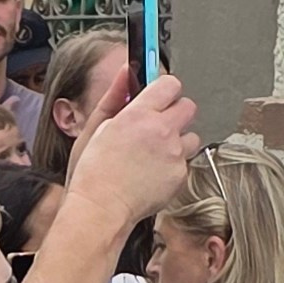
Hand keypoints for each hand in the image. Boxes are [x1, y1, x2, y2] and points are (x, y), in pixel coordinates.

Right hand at [65, 71, 198, 227]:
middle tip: (158, 126)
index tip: (158, 97)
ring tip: (154, 155)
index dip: (164, 90)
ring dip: (177, 141)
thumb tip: (126, 71)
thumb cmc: (92, 173)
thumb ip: (114, 96)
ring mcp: (174, 154)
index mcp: (138, 115)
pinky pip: (185, 163)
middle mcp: (162, 131)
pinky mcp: (181, 176)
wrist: (100, 210)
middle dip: (175, 113)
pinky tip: (152, 174)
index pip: (169, 84)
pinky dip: (172, 167)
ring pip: (191, 136)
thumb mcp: (95, 128)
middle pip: (188, 107)